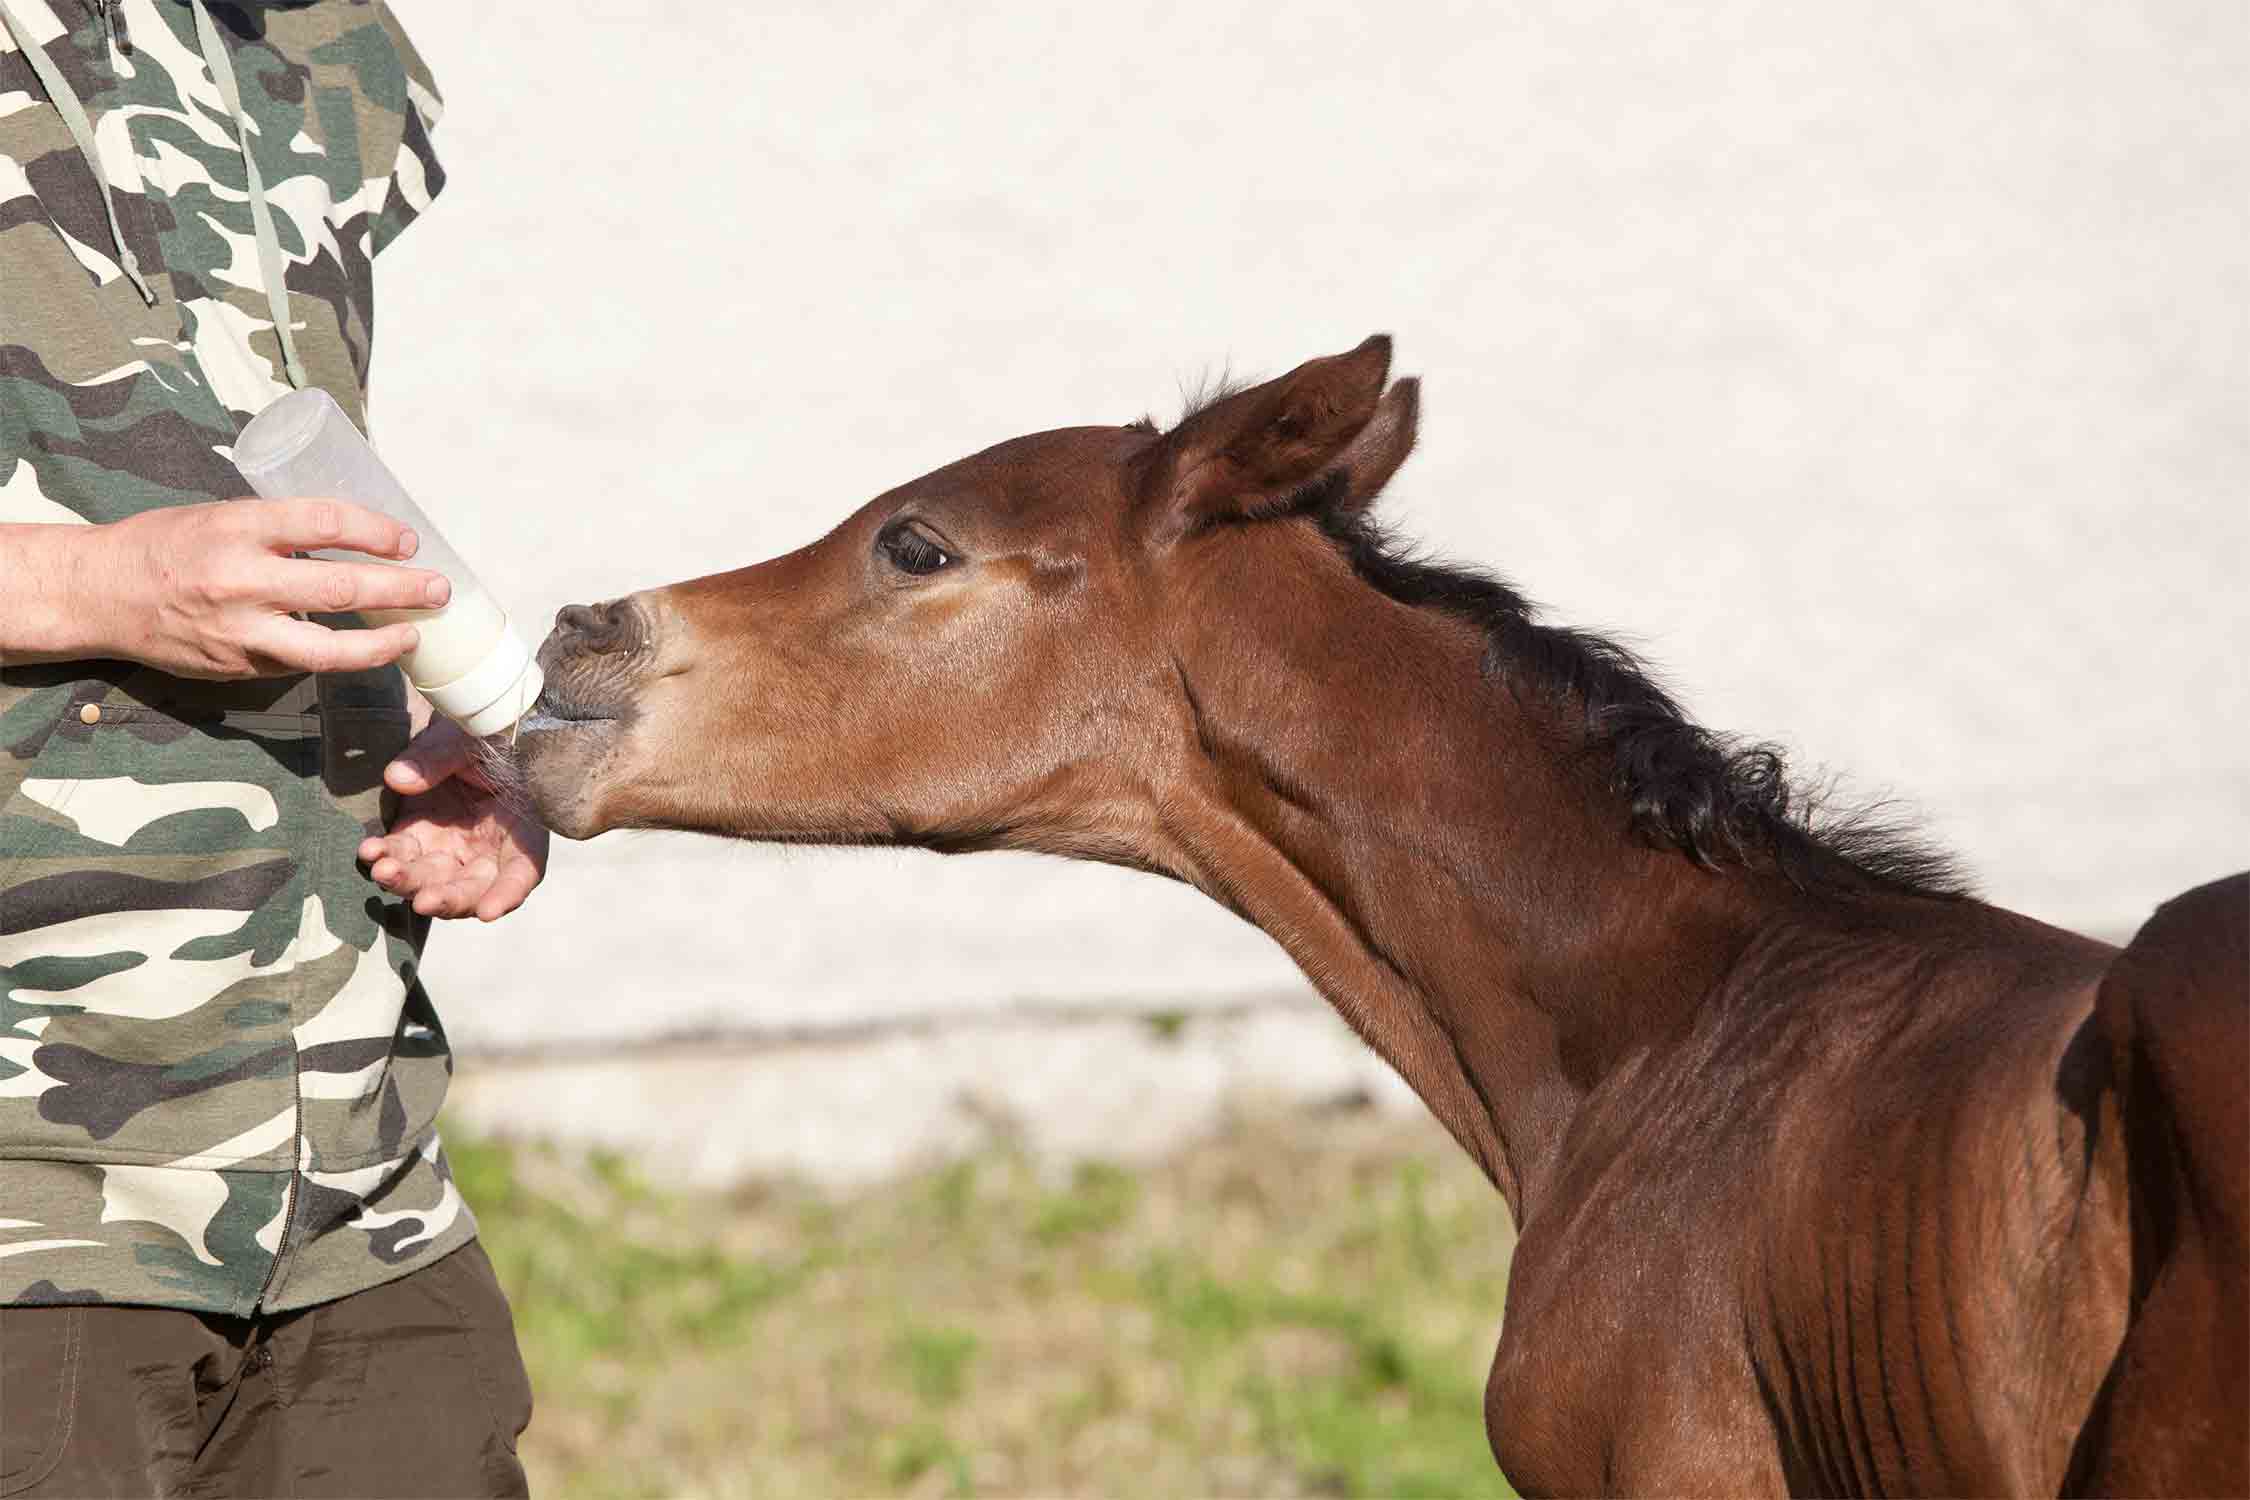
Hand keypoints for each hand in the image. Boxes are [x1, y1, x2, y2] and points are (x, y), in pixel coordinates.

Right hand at [11, 499, 450, 676]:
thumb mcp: (218, 515)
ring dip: (383, 643)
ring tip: (416, 634)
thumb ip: (277, 528)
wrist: (98, 594)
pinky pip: (302, 664)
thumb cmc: (164, 544)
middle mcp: (241, 580)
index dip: (376, 531)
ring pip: (329, 648)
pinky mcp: (239, 666)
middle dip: (402, 589)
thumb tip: (351, 532)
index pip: (324, 522)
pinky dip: (339, 656)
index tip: (408, 540)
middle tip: (440, 588)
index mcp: (237, 527)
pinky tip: (366, 649)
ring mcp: (241, 630)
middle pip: (342, 585)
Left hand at [361, 714, 549, 920]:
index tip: (489, 912)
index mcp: (519, 827)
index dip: (509, 893)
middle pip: (473, 888)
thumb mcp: (470, 739)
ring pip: (432, 881)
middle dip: (448, 898)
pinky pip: (400, 859)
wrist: (459, 721)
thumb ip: (439, 758)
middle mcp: (487, 849)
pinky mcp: (417, 840)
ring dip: (408, 882)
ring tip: (383, 870)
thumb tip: (398, 779)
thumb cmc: (482, 733)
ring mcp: (450, 849)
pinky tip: (370, 851)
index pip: (523, 870)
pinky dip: (384, 858)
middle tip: (424, 900)